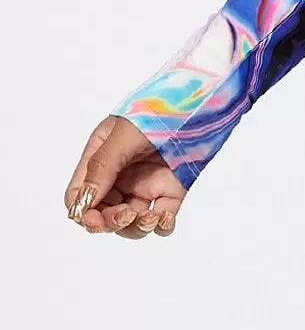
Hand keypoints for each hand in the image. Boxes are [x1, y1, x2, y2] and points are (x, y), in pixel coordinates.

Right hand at [65, 115, 185, 236]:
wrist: (200, 101)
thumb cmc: (157, 108)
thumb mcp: (122, 135)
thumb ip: (102, 167)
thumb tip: (83, 203)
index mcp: (100, 159)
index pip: (80, 195)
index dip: (84, 212)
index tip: (95, 219)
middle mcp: (120, 175)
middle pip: (103, 213)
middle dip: (111, 222)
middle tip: (125, 215)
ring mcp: (146, 184)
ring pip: (131, 221)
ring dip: (136, 228)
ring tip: (149, 218)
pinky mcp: (172, 189)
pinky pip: (163, 217)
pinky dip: (163, 226)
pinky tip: (164, 218)